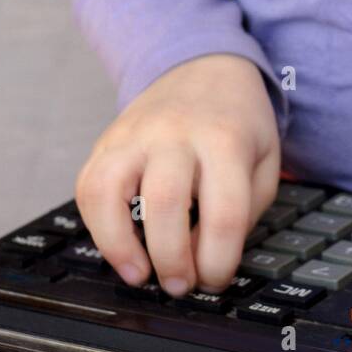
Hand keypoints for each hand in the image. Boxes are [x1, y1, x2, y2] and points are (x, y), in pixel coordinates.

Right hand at [75, 53, 280, 295]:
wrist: (205, 66)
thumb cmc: (237, 123)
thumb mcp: (264, 161)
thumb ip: (243, 212)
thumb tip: (205, 262)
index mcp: (225, 139)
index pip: (224, 213)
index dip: (219, 262)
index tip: (215, 279)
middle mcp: (175, 132)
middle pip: (164, 204)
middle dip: (171, 260)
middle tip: (181, 285)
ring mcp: (134, 133)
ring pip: (109, 191)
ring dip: (120, 246)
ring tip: (140, 274)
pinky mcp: (107, 140)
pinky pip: (87, 187)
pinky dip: (98, 227)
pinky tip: (120, 247)